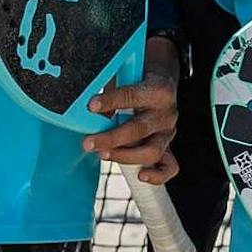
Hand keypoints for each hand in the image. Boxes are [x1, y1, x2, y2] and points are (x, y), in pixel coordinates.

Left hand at [82, 43, 177, 181]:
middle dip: (111, 138)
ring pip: (152, 151)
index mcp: (159, 90)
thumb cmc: (135, 80)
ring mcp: (168, 132)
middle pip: (139, 129)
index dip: (111, 101)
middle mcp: (167, 113)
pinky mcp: (167, 147)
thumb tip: (82, 105)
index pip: (132, 96)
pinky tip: (141, 175)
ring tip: (101, 154)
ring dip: (124, 155)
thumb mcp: (123, 76)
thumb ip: (108, 87)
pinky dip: (157, 175)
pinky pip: (169, 167)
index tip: (91, 106)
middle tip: (87, 142)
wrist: (160, 83)